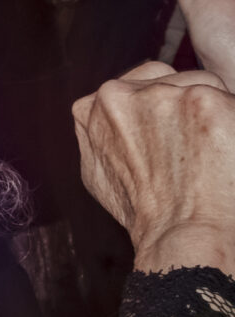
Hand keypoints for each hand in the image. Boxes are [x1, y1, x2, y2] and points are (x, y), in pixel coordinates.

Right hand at [73, 62, 234, 276]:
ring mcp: (171, 94)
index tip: (178, 131)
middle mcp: (129, 91)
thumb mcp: (98, 173)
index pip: (145, 79)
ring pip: (210, 86)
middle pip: (178, 79)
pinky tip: (230, 154)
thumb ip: (96, 134)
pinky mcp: (211, 103)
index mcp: (101, 103)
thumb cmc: (147, 214)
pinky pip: (234, 103)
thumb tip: (96, 116)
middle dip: (191, 106)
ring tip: (218, 154)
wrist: (185, 237)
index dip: (167, 106)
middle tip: (200, 149)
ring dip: (219, 114)